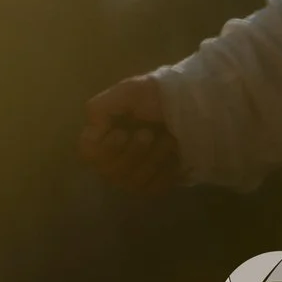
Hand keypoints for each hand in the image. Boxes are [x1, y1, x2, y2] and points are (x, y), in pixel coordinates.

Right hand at [79, 75, 182, 193]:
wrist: (193, 108)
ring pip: (131, 181)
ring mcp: (133, 174)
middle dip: (133, 152)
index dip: (104, 147)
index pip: (88, 153)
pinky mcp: (155, 184)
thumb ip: (100, 108)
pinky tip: (175, 157)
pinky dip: (164, 173)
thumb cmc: (157, 97)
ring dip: (151, 160)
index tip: (122, 132)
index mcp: (103, 134)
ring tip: (168, 141)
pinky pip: (152, 188)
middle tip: (149, 134)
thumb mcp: (126, 92)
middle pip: (109, 170)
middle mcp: (113, 157)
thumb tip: (92, 130)